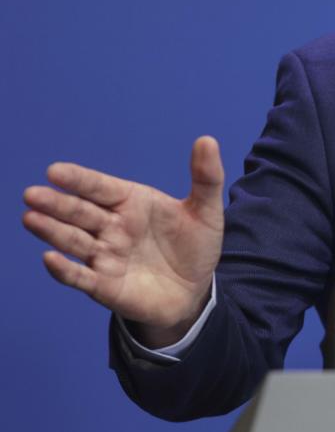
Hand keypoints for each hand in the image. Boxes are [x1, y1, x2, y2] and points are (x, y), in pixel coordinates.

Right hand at [22, 137, 225, 346]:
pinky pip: (81, 277)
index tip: (55, 171)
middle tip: (32, 194)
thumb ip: (206, 177)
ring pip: (73, 241)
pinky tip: (50, 259)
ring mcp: (106, 257)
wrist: (196, 291)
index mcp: (131, 203)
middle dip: (56, 204)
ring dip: (52, 231)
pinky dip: (65, 270)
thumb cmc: (195, 246)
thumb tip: (207, 140)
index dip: (79, 180)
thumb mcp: (206, 211)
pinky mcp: (105, 286)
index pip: (100, 188)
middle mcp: (112, 227)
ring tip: (31, 218)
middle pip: (80, 212)